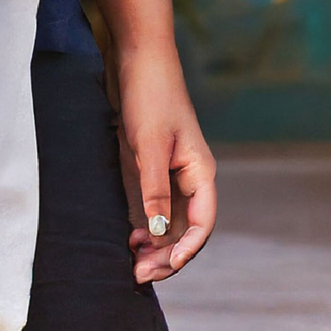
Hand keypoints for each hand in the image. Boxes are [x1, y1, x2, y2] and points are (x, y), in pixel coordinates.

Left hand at [113, 43, 216, 284]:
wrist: (137, 56)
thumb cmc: (149, 95)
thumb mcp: (148, 144)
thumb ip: (154, 187)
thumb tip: (157, 232)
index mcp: (200, 172)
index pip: (201, 224)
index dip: (185, 250)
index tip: (162, 267)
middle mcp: (190, 176)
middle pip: (185, 228)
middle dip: (165, 254)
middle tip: (137, 274)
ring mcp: (171, 170)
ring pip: (169, 219)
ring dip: (154, 243)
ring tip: (131, 261)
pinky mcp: (151, 163)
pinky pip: (154, 203)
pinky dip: (145, 223)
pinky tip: (128, 234)